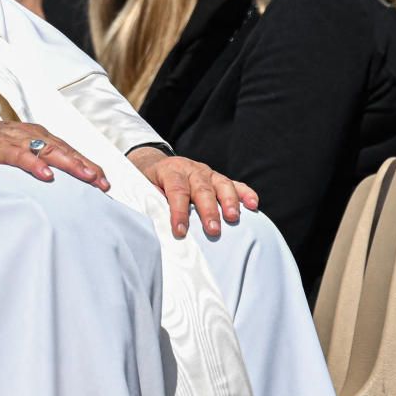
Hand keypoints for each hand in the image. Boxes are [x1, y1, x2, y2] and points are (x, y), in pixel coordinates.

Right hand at [0, 106, 107, 189]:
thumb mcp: (13, 154)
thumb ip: (31, 165)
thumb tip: (52, 187)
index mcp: (36, 136)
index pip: (68, 151)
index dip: (87, 165)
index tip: (105, 183)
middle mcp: (30, 134)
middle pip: (65, 150)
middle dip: (86, 166)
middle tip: (104, 184)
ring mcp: (14, 139)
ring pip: (49, 150)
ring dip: (70, 164)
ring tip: (87, 178)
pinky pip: (19, 155)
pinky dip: (34, 164)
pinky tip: (47, 176)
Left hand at [127, 146, 257, 239]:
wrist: (156, 164)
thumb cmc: (150, 182)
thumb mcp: (142, 188)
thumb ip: (150, 201)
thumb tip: (155, 220)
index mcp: (170, 171)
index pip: (176, 191)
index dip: (178, 211)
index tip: (180, 231)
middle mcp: (191, 170)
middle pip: (202, 189)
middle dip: (208, 211)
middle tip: (213, 230)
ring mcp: (207, 173)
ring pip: (221, 184)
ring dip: (229, 202)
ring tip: (233, 218)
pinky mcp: (218, 179)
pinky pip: (235, 184)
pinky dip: (245, 193)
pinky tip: (253, 205)